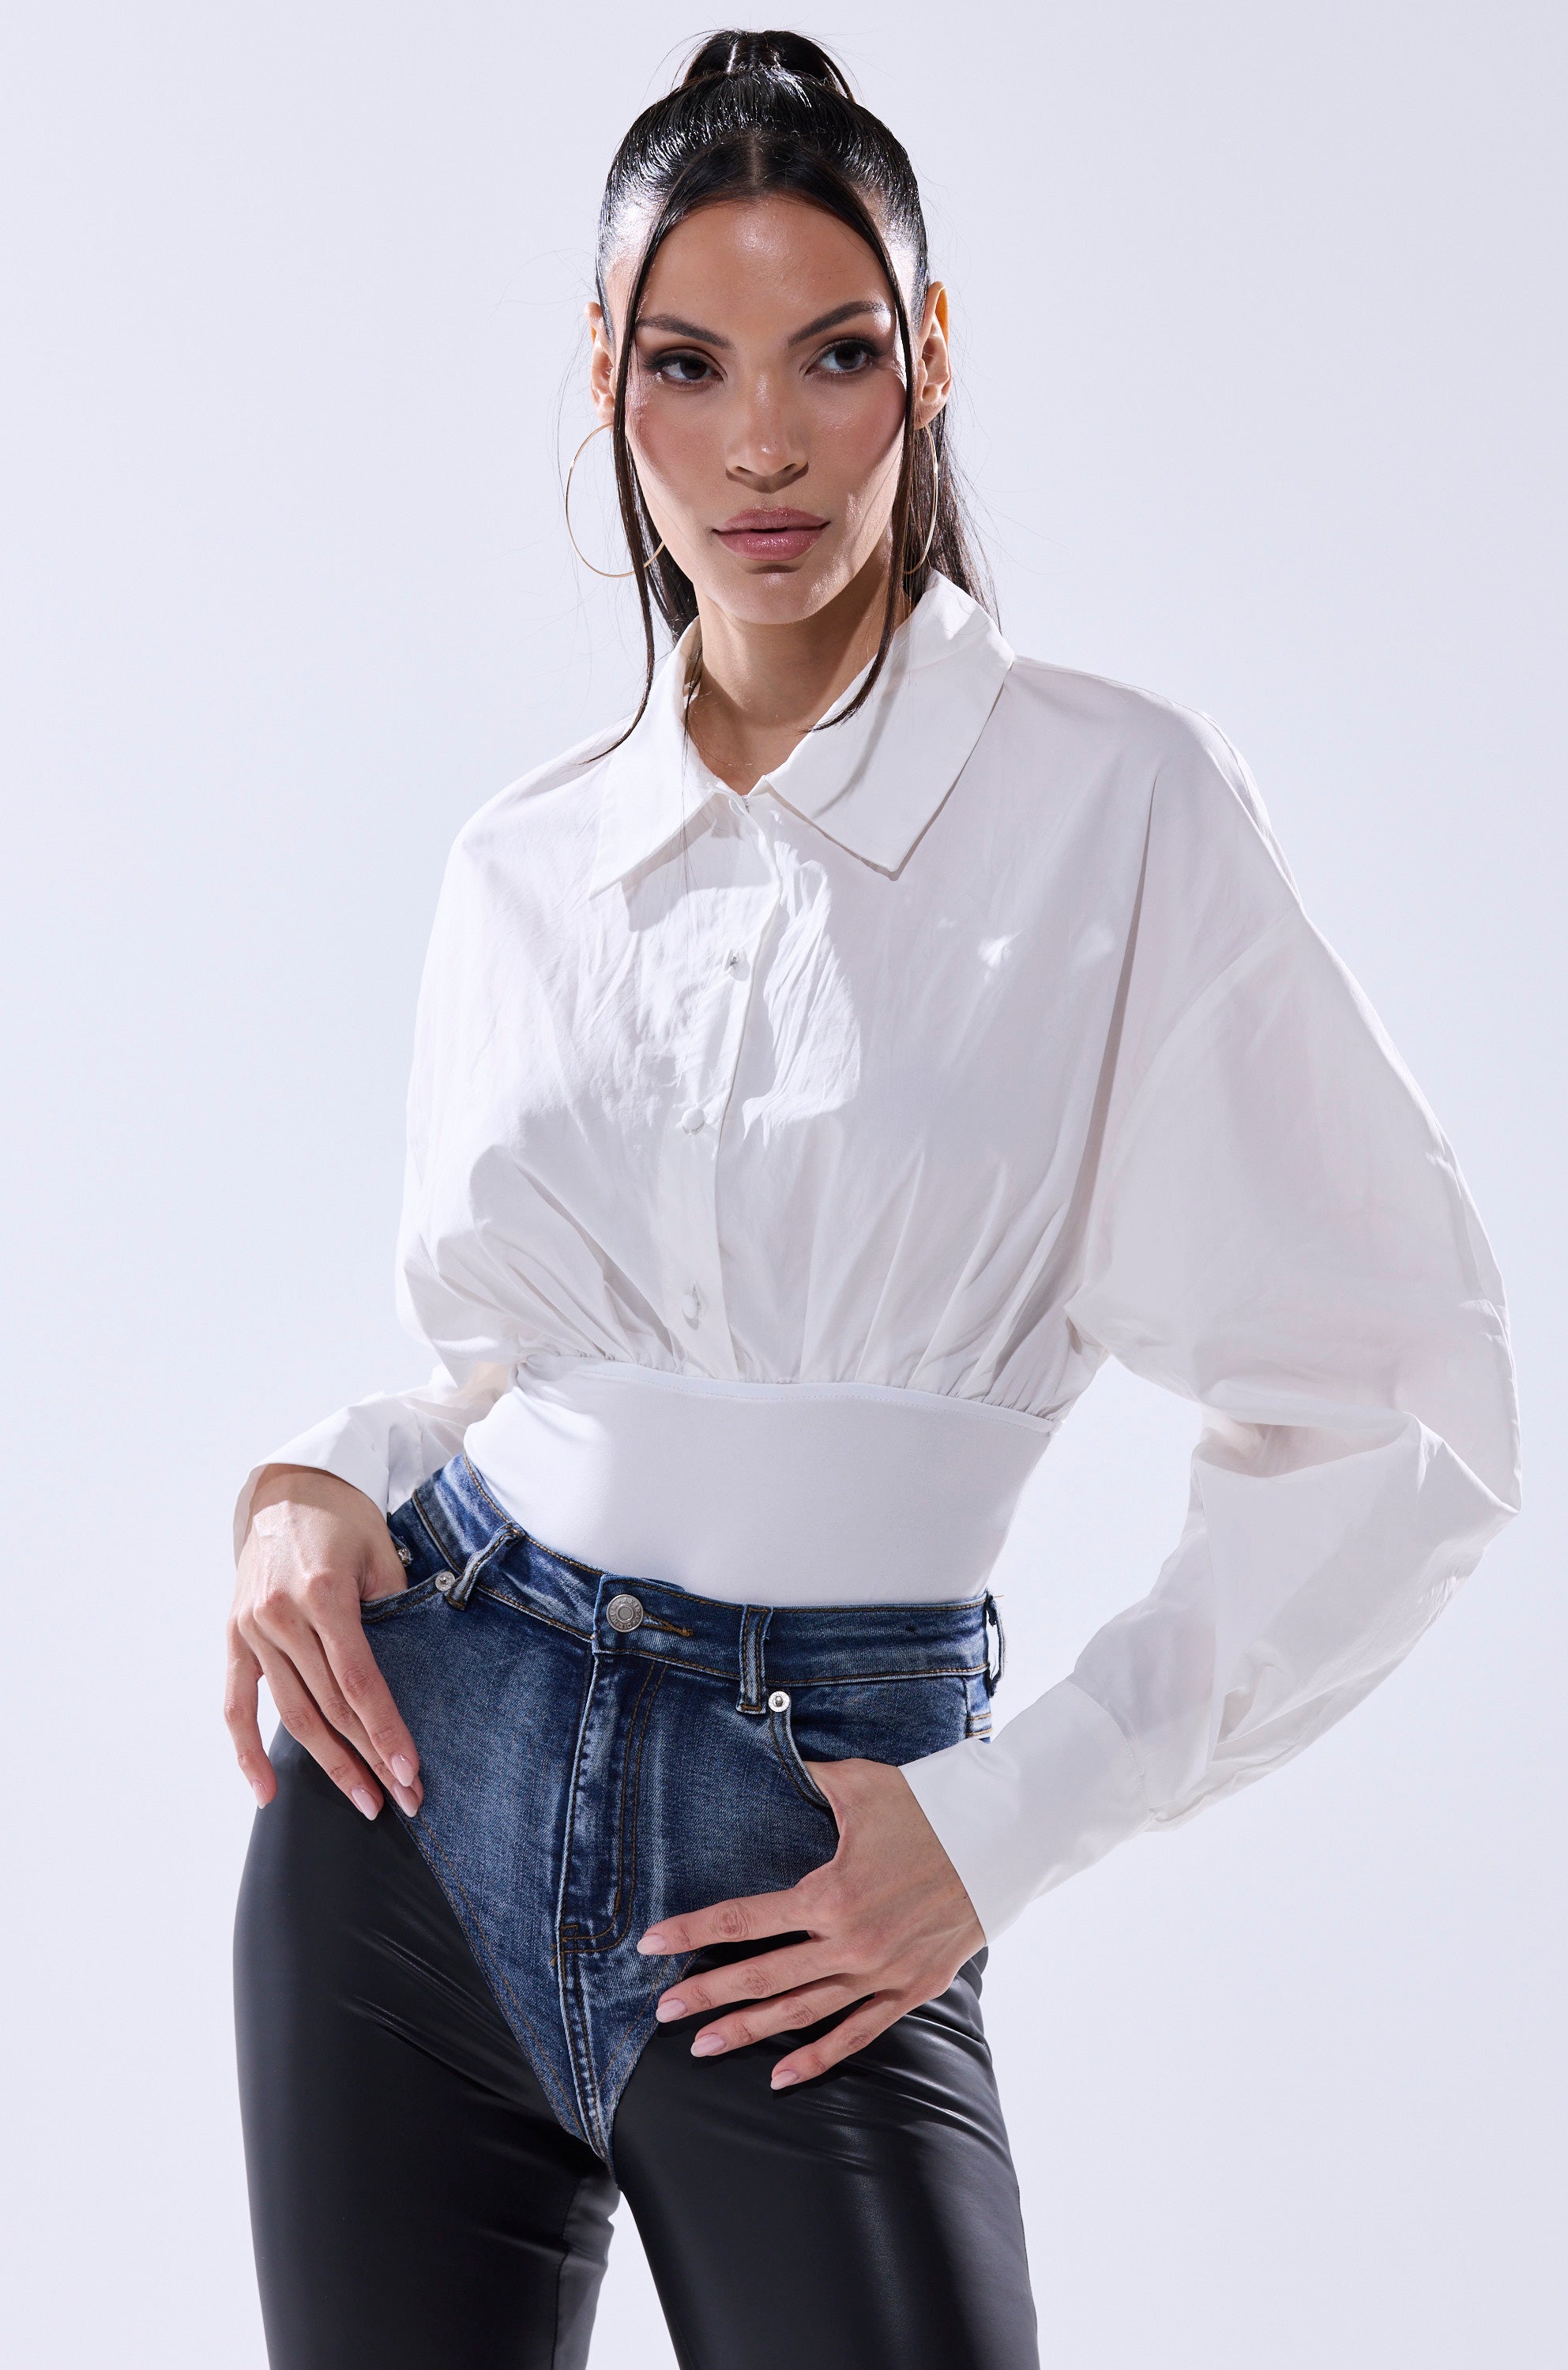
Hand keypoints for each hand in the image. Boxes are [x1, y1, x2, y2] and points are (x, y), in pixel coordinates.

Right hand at [225, 1464, 422, 1822]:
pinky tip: (267, 1791)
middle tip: (402, 1800)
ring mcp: (253, 1630)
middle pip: (330, 1706)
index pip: (359, 1681)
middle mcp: (281, 1616)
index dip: (385, 1731)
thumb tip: (415, 1673)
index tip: (410, 1772)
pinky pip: (237, 1704)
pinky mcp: (235, 1637)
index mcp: (323, 1594)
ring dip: (328, 1764)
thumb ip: (394, 1609)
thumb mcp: (381, 1552)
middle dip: (369, 1759)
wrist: (287, 1489)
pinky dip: (248, 1751)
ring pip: (291, 1714)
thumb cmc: (345, 1521)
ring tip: (363, 1801)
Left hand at [637, 1757, 983, 2089]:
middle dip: (706, 1996)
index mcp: (829, 1893)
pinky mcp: (911, 1989)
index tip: (650, 1945)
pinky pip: (857, 2032)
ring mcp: (880, 1972)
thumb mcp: (861, 1783)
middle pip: (761, 1976)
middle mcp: (848, 1942)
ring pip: (801, 2012)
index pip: (743, 1919)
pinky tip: (782, 2075)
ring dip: (749, 2031)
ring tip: (703, 2046)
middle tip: (662, 2012)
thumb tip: (773, 1754)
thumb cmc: (931, 1805)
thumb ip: (810, 1778)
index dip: (692, 1932)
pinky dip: (818, 2056)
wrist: (1005, 1839)